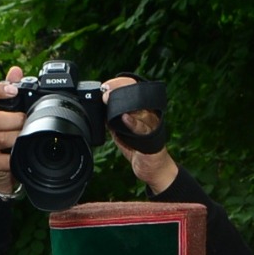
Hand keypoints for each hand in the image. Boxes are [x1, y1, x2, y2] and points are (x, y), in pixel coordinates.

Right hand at [0, 67, 25, 193]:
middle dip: (13, 119)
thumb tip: (16, 70)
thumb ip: (9, 90)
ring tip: (26, 135)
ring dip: (15, 136)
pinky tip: (21, 154)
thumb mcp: (3, 112)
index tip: (13, 90)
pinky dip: (14, 157)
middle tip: (27, 120)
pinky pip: (2, 160)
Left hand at [101, 75, 177, 194]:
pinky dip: (132, 122)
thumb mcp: (122, 134)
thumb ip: (113, 124)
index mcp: (142, 110)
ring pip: (138, 109)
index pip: (133, 89)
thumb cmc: (140, 151)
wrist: (153, 170)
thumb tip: (100, 114)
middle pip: (136, 95)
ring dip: (122, 103)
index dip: (119, 84)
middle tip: (105, 91)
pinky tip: (124, 117)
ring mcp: (152, 124)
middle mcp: (149, 113)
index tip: (105, 86)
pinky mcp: (152, 137)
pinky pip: (142, 127)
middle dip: (119, 90)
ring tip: (108, 100)